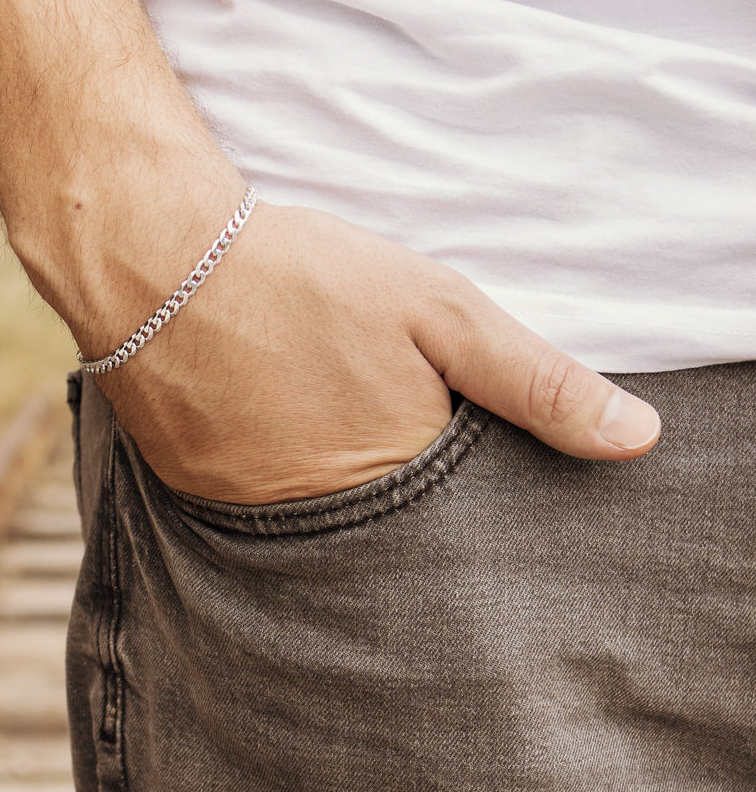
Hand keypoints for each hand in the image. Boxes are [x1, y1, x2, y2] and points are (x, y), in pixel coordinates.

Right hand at [87, 202, 660, 504]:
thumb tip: (638, 440)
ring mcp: (250, 519)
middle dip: (400, 492)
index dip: (468, 487)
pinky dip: (275, 475)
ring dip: (334, 484)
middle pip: (388, 534)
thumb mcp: (442, 313)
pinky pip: (257, 508)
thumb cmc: (304, 279)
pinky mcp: (197, 498)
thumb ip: (538, 381)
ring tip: (320, 414)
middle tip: (372, 415)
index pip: (462, 530)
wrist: (154, 258)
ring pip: (320, 523)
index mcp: (396, 489)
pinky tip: (272, 418)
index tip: (454, 447)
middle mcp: (321, 526)